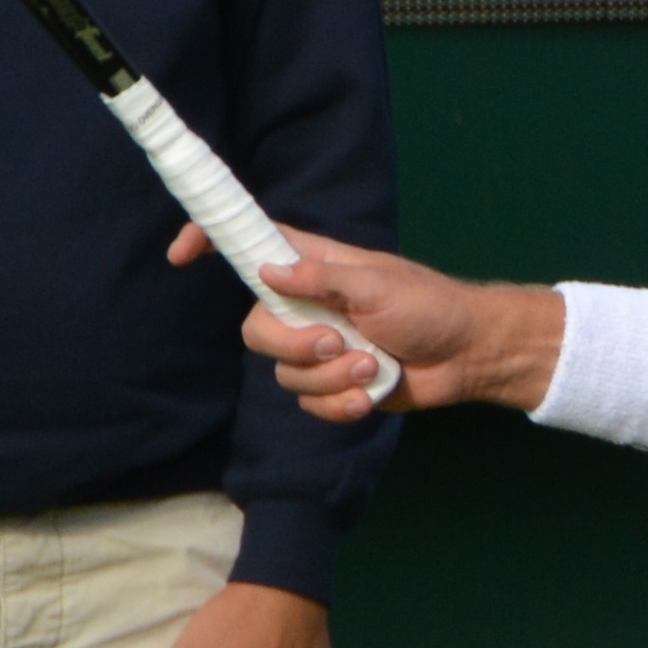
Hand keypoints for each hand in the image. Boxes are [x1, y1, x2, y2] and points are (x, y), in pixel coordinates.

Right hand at [167, 217, 550, 418]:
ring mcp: (319, 347)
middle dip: (293, 346)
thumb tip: (267, 272)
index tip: (180, 255)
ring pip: (284, 374)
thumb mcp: (377, 284)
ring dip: (331, 378)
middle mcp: (307, 305)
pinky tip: (369, 394)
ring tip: (373, 365)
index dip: (211, 243)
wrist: (467, 355)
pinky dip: (340, 404)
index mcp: (314, 267)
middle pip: (256, 329)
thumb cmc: (429, 306)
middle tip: (337, 344)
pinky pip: (310, 403)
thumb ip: (321, 280)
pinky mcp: (333, 383)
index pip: (250, 245)